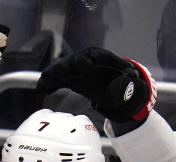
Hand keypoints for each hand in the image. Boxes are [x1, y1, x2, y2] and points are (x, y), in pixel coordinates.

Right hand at [37, 47, 156, 121]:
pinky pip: (57, 81)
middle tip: (55, 74)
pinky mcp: (68, 78)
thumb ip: (127, 75)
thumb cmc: (117, 74)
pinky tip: (43, 91)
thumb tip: (133, 75)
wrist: (109, 79)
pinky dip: (50, 85)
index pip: (90, 56)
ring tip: (42, 84)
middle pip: (70, 62)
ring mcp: (73, 69)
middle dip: (62, 68)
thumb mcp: (124, 74)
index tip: (85, 69)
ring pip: (60, 71)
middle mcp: (82, 60)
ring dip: (51, 77)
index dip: (86, 62)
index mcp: (97, 56)